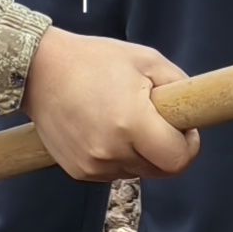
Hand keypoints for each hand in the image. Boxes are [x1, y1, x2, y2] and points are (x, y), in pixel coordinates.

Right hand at [29, 29, 197, 182]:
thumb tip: (193, 113)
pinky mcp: (79, 171)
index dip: (189, 145)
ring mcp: (92, 165)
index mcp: (131, 122)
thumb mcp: (147, 60)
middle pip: (160, 169)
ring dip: (141, 153)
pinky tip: (105, 129)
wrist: (39, 70)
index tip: (185, 128)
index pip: (178, 159)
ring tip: (123, 119)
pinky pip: (114, 171)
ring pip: (138, 172)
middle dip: (166, 148)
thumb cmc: (94, 60)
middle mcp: (111, 151)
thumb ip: (179, 87)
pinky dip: (118, 156)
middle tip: (156, 120)